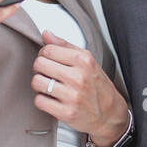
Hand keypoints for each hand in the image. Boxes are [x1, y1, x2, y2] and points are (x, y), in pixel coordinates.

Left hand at [30, 30, 128, 145]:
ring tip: (49, 86)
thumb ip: (65, 46)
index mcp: (84, 60)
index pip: (48, 49)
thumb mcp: (87, 61)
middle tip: (48, 73)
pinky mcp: (66, 113)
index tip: (49, 60)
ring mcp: (72, 96)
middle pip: (39, 64)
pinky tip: (51, 99)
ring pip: (37, 82)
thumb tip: (46, 33)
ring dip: (39, 85)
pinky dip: (42, 100)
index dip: (44, 54)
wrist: (110, 113)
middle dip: (40, 69)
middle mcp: (78, 77)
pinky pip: (39, 101)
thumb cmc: (97, 86)